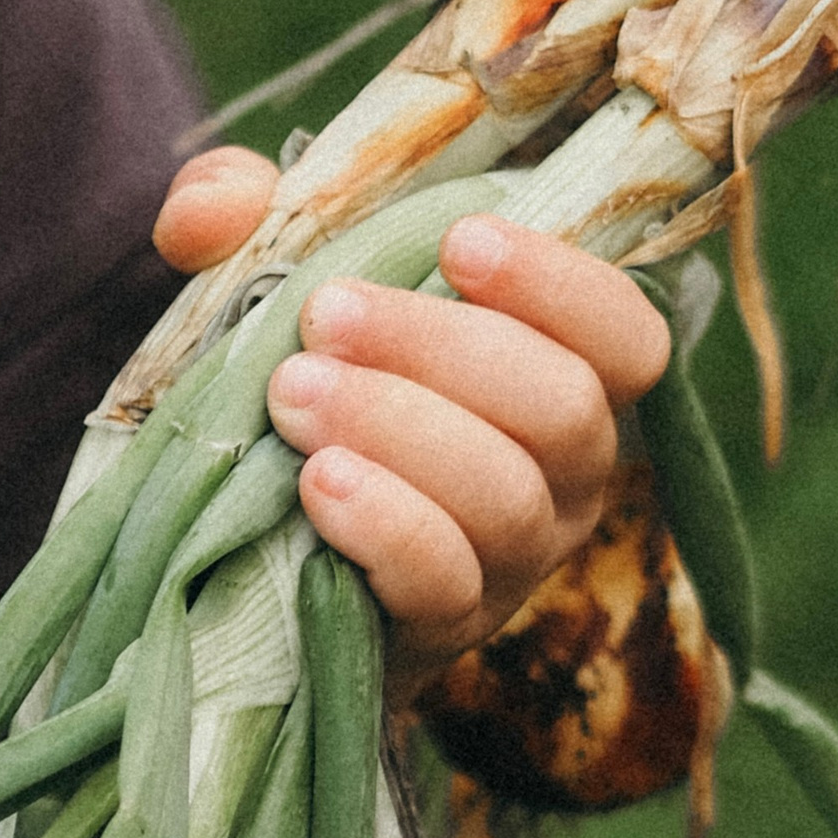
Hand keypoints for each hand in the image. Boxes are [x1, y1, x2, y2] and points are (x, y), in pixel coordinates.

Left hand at [154, 144, 670, 682]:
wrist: (254, 554)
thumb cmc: (305, 383)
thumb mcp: (273, 282)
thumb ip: (239, 219)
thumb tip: (209, 210)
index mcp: (560, 375)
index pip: (628, 338)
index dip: (564, 286)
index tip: (461, 242)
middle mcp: (566, 474)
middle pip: (563, 407)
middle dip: (443, 348)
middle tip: (326, 316)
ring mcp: (516, 559)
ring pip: (506, 495)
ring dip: (398, 429)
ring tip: (293, 394)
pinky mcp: (450, 626)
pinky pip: (446, 580)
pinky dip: (386, 525)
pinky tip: (318, 483)